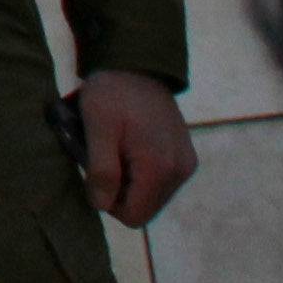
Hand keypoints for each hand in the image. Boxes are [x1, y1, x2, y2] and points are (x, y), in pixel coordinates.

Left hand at [72, 71, 192, 225]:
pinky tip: (130, 148)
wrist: (138, 65)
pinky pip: (160, 182)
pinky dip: (141, 173)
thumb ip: (101, 169)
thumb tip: (102, 206)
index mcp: (160, 167)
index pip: (133, 216)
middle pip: (144, 209)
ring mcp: (185, 164)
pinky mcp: (185, 157)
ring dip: (130, 182)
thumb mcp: (98, 126)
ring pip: (151, 197)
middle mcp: (180, 171)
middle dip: (119, 192)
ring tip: (117, 151)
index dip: (108, 202)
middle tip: (105, 159)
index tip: (96, 173)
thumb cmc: (113, 93)